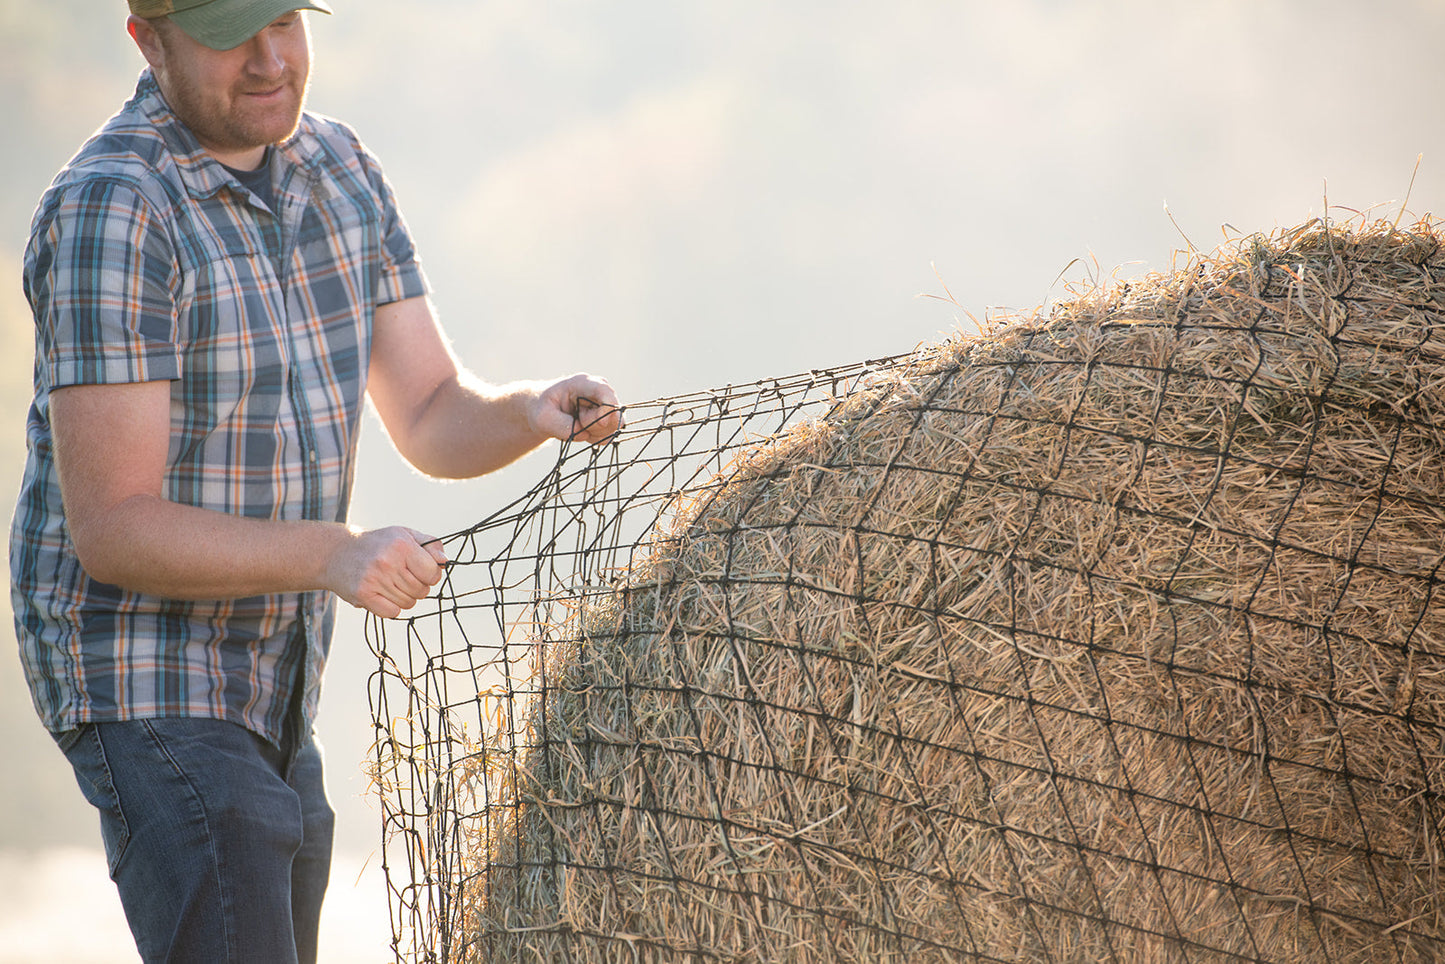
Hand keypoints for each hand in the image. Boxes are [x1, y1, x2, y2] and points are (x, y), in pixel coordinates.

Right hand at [327, 526, 446, 617]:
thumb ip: (430, 545)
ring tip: (391, 583)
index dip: (431, 575)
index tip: (422, 571)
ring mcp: (374, 579)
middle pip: (421, 590)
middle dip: (418, 586)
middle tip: (403, 577)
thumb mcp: (404, 534)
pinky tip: (383, 594)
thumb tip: (445, 561)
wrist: (337, 552)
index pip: (432, 573)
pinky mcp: (363, 595)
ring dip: (404, 597)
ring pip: (408, 603)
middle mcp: (388, 562)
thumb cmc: (378, 544)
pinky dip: (391, 607)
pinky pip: (392, 613)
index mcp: (401, 545)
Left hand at [532, 373, 623, 444]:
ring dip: (595, 433)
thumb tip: (583, 433)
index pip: (604, 391)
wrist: (542, 411)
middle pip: (613, 413)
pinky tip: (583, 431)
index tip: (600, 422)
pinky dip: (596, 438)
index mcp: (582, 383)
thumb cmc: (542, 409)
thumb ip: (562, 425)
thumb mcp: (543, 418)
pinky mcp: (607, 417)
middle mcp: (599, 391)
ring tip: (577, 426)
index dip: (608, 408)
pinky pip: (610, 433)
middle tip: (575, 424)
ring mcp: (605, 404)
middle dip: (596, 426)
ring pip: (614, 425)